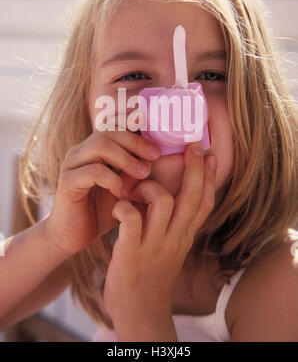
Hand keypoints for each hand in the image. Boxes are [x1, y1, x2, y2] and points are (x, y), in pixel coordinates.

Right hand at [44, 128, 160, 255]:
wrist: (73, 236)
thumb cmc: (103, 210)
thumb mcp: (126, 187)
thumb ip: (139, 171)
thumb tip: (170, 157)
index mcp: (95, 148)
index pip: (116, 125)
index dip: (137, 128)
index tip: (158, 144)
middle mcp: (82, 150)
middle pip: (109, 131)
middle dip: (136, 142)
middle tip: (155, 156)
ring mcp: (72, 163)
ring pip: (101, 145)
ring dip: (126, 158)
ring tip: (143, 173)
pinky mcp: (67, 181)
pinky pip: (92, 171)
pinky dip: (112, 179)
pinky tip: (122, 194)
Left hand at [103, 142, 216, 323]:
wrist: (139, 311)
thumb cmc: (151, 275)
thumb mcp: (170, 249)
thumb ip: (174, 225)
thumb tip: (172, 198)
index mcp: (184, 236)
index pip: (204, 202)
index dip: (210, 177)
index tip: (210, 155)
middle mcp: (175, 239)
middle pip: (191, 197)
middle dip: (194, 168)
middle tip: (192, 146)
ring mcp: (154, 245)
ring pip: (164, 202)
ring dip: (149, 187)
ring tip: (134, 190)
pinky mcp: (132, 252)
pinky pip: (132, 218)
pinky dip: (124, 206)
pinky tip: (117, 207)